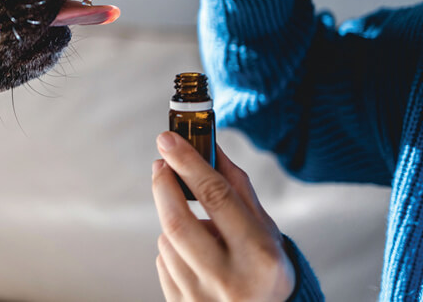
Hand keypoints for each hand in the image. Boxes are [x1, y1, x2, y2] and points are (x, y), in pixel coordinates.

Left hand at [151, 132, 294, 301]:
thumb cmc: (265, 268)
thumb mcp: (264, 229)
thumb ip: (237, 188)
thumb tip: (209, 146)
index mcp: (258, 256)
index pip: (216, 198)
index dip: (189, 163)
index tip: (168, 139)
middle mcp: (228, 279)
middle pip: (177, 221)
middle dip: (163, 185)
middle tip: (161, 163)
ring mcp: (201, 297)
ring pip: (167, 241)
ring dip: (174, 223)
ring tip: (199, 230)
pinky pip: (163, 262)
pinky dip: (173, 248)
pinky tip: (195, 257)